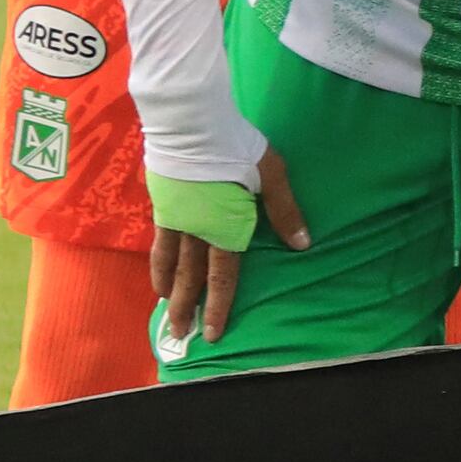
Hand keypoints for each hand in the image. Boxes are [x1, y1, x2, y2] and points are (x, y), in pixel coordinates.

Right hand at [151, 147, 311, 351]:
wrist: (192, 126)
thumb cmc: (237, 147)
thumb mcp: (272, 176)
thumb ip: (284, 211)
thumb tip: (303, 245)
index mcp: (226, 227)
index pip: (223, 277)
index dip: (218, 306)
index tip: (213, 333)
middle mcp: (198, 230)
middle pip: (191, 277)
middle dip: (187, 308)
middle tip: (179, 336)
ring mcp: (176, 219)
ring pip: (170, 263)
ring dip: (170, 289)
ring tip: (167, 309)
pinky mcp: (162, 206)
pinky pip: (159, 243)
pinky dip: (158, 263)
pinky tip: (157, 272)